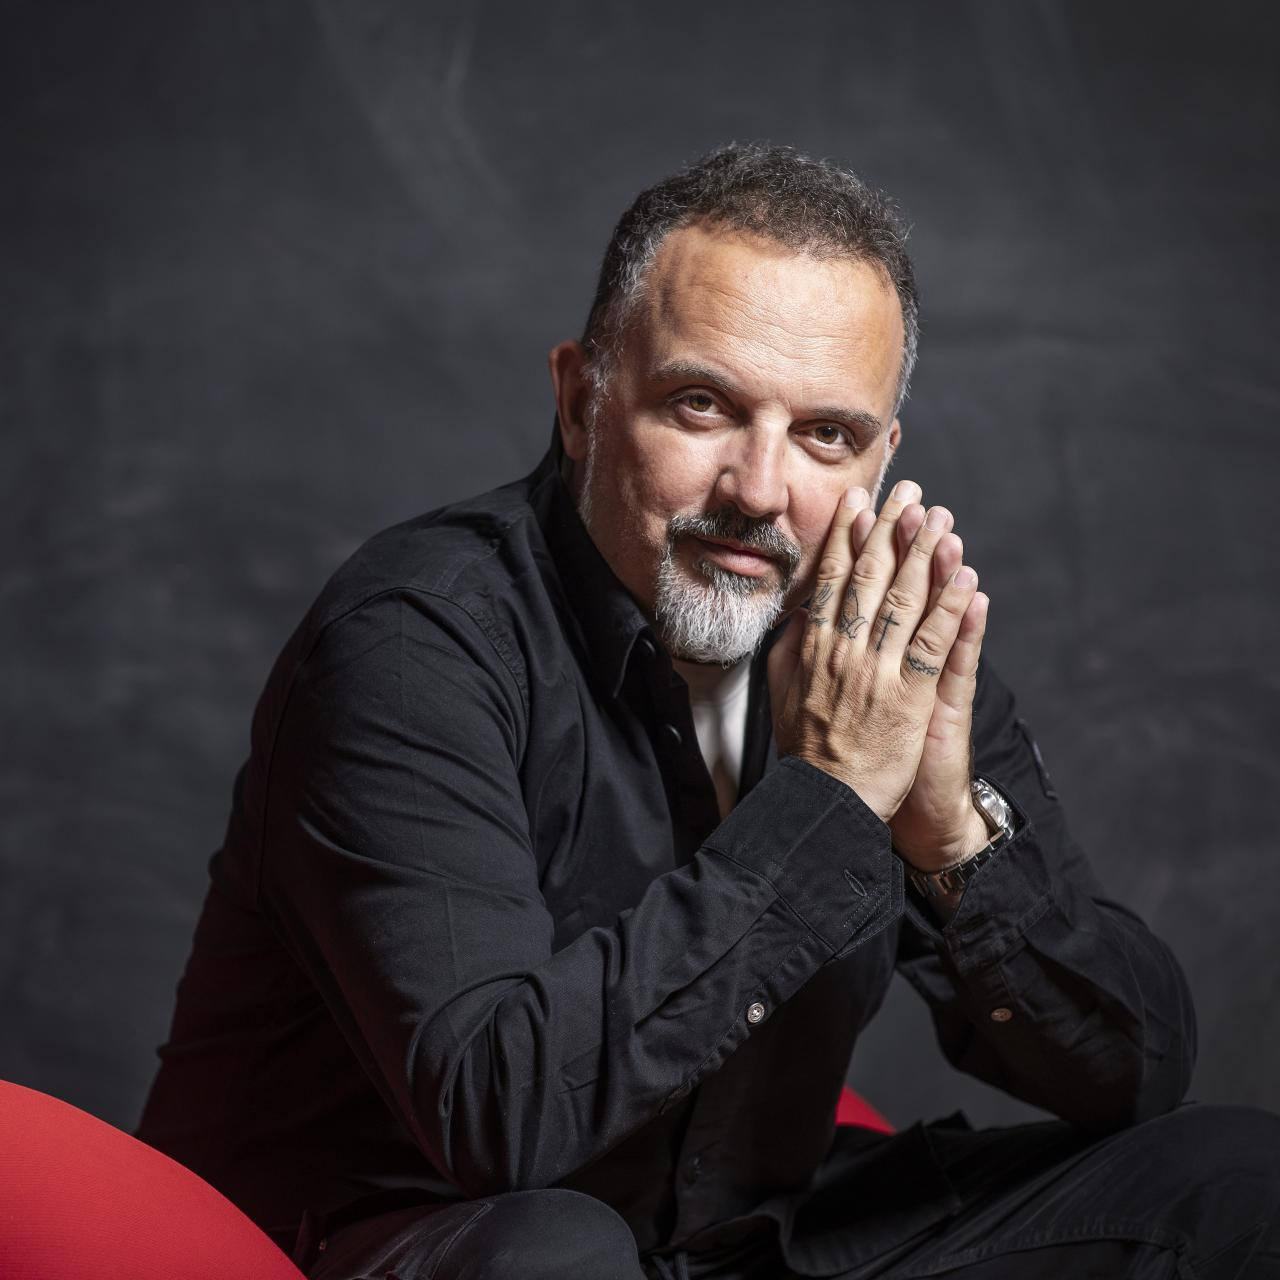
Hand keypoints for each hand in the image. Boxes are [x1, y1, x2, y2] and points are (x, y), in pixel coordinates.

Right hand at [767, 479, 981, 823]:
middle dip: (891, 530)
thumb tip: (799, 610)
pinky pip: (933, 642)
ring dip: (926, 555)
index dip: (846, 536)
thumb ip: (790, 647)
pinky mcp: (909, 696)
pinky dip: (952, 607)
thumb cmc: (807, 749)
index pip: (831, 580)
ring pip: (904, 601)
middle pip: (869, 578)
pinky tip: (967, 577)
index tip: (859, 501)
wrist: (828, 800)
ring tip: (942, 519)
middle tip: (909, 492)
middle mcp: (843, 651)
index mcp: (813, 648)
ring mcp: (877, 672)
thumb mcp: (782, 691)